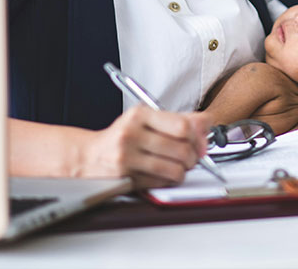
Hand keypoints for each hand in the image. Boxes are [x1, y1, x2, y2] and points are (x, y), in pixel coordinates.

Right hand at [82, 106, 209, 188]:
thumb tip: (207, 122)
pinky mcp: (126, 178)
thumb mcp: (147, 119)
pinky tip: (163, 173)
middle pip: (181, 149)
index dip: (198, 137)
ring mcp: (127, 157)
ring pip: (174, 169)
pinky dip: (168, 180)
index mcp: (140, 114)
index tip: (201, 142)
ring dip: (182, 171)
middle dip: (193, 157)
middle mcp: (131, 133)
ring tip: (178, 166)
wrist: (90, 156)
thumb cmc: (123, 136)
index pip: (181, 126)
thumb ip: (178, 119)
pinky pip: (161, 183)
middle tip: (191, 157)